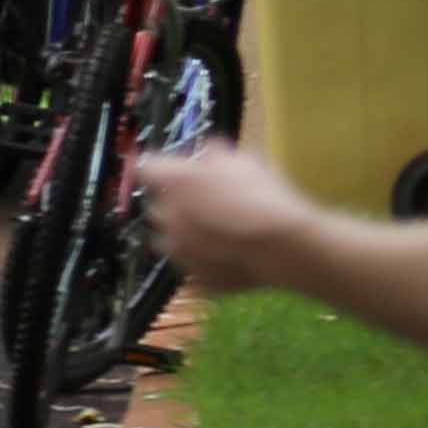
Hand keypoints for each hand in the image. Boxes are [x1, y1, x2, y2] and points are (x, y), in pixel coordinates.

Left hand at [126, 139, 309, 293]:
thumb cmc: (261, 195)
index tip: (169, 170)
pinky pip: (192, 264)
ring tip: (210, 231)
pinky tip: (225, 254)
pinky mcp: (194, 276)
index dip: (158, 168)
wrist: (279, 245)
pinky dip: (202, 259)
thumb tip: (206, 151)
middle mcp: (166, 217)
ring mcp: (177, 250)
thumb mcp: (243, 162)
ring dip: (180, 234)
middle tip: (198, 201)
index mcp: (173, 182)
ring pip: (168, 239)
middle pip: (155, 207)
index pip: (147, 168)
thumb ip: (216, 155)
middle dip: (170, 203)